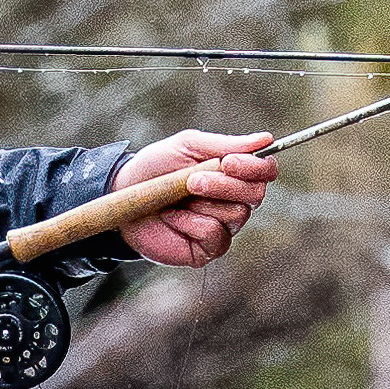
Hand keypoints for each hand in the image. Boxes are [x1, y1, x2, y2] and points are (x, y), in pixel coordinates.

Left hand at [112, 129, 277, 265]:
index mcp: (234, 175)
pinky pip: (214, 235)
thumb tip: (266, 139)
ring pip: (236, 214)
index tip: (228, 162)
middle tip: (193, 181)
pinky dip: (191, 224)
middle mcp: (234, 201)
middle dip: (224, 185)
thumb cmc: (156, 168)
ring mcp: (223, 227)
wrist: (123, 195)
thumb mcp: (187, 146)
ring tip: (178, 198)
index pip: (265, 171)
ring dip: (204, 202)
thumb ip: (225, 144)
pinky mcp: (207, 249)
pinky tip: (173, 218)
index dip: (255, 167)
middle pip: (255, 194)